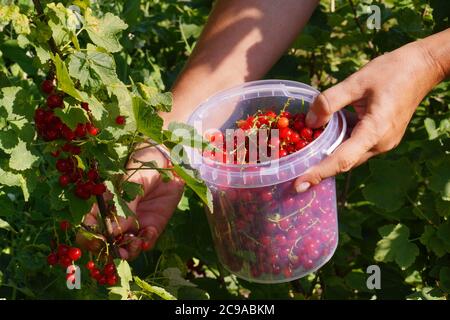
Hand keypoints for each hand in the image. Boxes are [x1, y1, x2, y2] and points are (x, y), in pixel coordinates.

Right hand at [77, 146, 183, 259]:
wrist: (170, 161)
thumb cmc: (144, 163)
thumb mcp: (132, 181)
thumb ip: (124, 205)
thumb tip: (111, 232)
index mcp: (103, 204)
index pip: (88, 226)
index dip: (88, 237)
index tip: (97, 242)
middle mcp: (115, 218)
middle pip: (105, 242)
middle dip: (108, 250)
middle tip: (117, 252)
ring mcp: (133, 224)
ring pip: (125, 247)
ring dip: (128, 251)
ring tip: (135, 244)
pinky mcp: (152, 226)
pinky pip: (147, 242)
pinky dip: (147, 242)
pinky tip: (149, 232)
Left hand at [294, 40, 444, 191]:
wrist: (423, 67)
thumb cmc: (392, 71)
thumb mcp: (357, 81)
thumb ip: (330, 102)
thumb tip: (309, 122)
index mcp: (375, 131)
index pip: (342, 159)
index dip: (319, 173)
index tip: (299, 185)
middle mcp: (380, 144)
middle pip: (344, 162)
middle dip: (319, 170)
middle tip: (295, 180)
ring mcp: (383, 142)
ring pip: (350, 155)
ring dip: (328, 158)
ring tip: (304, 161)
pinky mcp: (382, 136)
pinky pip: (356, 146)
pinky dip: (339, 145)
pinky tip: (323, 139)